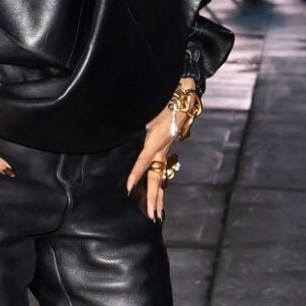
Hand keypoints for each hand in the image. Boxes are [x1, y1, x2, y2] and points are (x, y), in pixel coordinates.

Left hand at [126, 80, 196, 221]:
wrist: (184, 89)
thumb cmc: (165, 96)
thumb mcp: (148, 108)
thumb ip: (136, 120)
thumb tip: (121, 128)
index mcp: (157, 139)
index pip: (144, 160)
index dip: (136, 174)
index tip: (128, 188)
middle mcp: (163, 148)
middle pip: (157, 177)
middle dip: (154, 198)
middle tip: (153, 216)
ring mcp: (166, 148)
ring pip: (162, 176)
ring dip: (159, 196)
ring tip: (157, 214)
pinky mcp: (167, 146)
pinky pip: (163, 168)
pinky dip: (160, 183)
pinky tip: (158, 194)